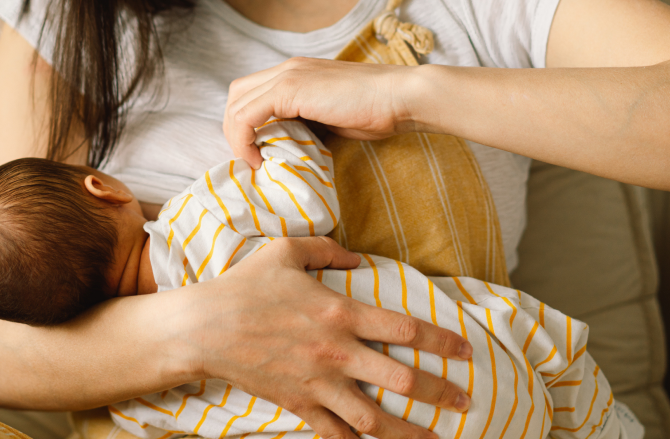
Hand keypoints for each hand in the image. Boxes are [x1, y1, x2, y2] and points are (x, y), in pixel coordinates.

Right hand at [189, 237, 471, 438]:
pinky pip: (334, 433)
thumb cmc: (245, 285)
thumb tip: (358, 258)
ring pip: (373, 419)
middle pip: (402, 380)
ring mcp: (317, 383)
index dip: (442, 341)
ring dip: (409, 433)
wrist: (203, 327)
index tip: (465, 351)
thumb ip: (328, 250)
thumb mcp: (286, 251)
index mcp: (340, 313)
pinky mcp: (297, 404)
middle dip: (440, 393)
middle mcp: (337, 352)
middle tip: (465, 402)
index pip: (405, 329)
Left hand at [223, 57, 421, 168]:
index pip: (250, 94)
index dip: (245, 125)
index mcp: (295, 73)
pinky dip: (244, 139)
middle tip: (250, 158)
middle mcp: (286, 69)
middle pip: (236, 96)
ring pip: (237, 104)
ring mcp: (287, 76)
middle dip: (234, 130)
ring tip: (254, 161)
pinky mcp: (290, 90)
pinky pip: (248, 115)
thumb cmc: (375, 111)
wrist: (399, 98)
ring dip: (236, 137)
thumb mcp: (330, 118)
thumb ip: (306, 123)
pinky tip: (259, 158)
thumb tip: (287, 145)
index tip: (257, 153)